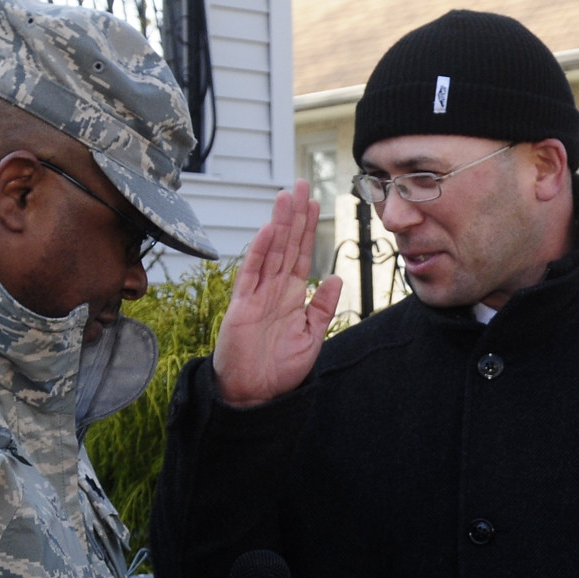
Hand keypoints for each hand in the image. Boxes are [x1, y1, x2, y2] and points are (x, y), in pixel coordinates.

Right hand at [212, 182, 344, 407]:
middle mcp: (274, 290)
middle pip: (286, 244)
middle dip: (295, 215)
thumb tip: (336, 277)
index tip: (315, 203)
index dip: (308, 228)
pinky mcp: (242, 306)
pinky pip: (251, 274)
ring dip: (279, 224)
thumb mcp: (312, 336)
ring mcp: (257, 295)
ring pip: (270, 251)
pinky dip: (259, 252)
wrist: (256, 393)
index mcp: (292, 296)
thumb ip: (324, 307)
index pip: (301, 254)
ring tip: (286, 197)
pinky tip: (267, 231)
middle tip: (301, 184)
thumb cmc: (280, 368)